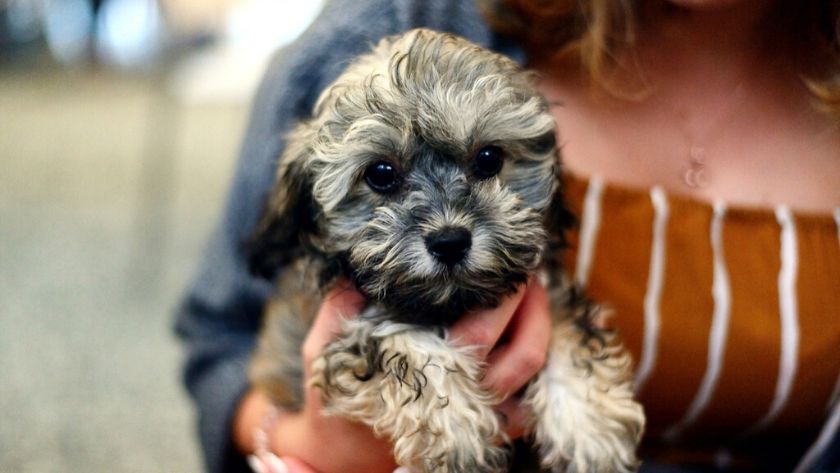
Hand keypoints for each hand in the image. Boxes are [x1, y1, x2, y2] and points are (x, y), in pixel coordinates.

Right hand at [235, 279, 551, 471]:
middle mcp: (467, 397)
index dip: (505, 295)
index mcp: (430, 373)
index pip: (482, 328)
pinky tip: (529, 331)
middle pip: (523, 349)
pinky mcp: (493, 430)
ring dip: (542, 326)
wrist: (345, 455)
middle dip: (532, 302)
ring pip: (534, 370)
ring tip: (534, 290)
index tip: (505, 261)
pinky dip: (539, 364)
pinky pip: (532, 396)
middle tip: (527, 268)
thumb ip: (338, 309)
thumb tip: (357, 271)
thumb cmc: (338, 399)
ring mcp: (484, 418)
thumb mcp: (323, 352)